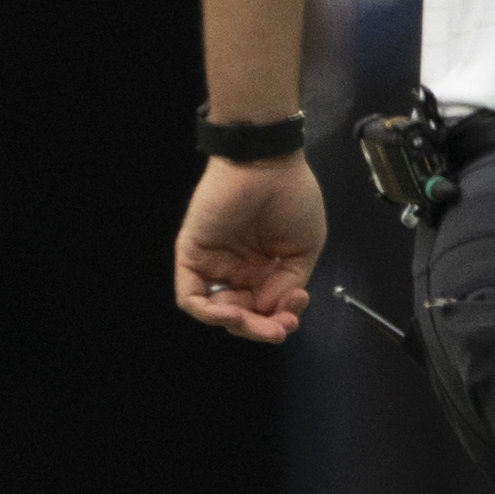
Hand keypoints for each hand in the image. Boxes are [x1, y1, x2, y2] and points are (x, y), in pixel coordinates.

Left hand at [175, 156, 325, 343]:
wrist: (268, 164)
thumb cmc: (292, 196)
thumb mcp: (304, 250)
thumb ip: (289, 284)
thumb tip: (275, 309)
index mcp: (264, 268)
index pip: (266, 309)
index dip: (279, 320)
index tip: (293, 317)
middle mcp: (238, 269)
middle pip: (242, 315)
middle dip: (260, 329)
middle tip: (278, 329)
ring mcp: (214, 263)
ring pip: (216, 311)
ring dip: (237, 325)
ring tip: (257, 322)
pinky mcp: (192, 254)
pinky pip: (190, 296)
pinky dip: (207, 313)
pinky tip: (230, 314)